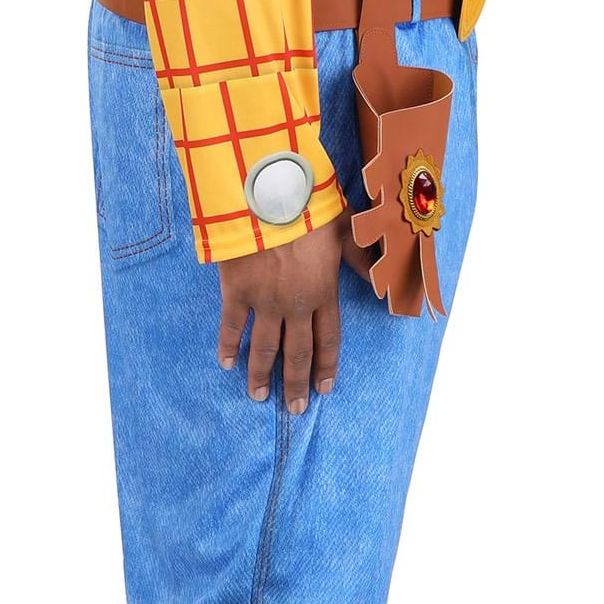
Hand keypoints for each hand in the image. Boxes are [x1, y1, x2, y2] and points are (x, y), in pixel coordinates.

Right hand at [217, 216, 359, 412]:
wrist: (269, 194)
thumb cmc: (309, 207)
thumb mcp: (345, 227)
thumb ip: (359, 256)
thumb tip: (378, 273)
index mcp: (324, 291)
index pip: (328, 339)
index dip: (326, 366)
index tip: (325, 388)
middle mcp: (296, 304)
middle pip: (297, 353)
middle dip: (296, 383)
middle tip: (296, 408)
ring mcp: (265, 300)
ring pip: (265, 347)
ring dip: (262, 375)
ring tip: (259, 397)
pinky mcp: (237, 290)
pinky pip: (232, 325)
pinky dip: (228, 346)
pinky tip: (226, 364)